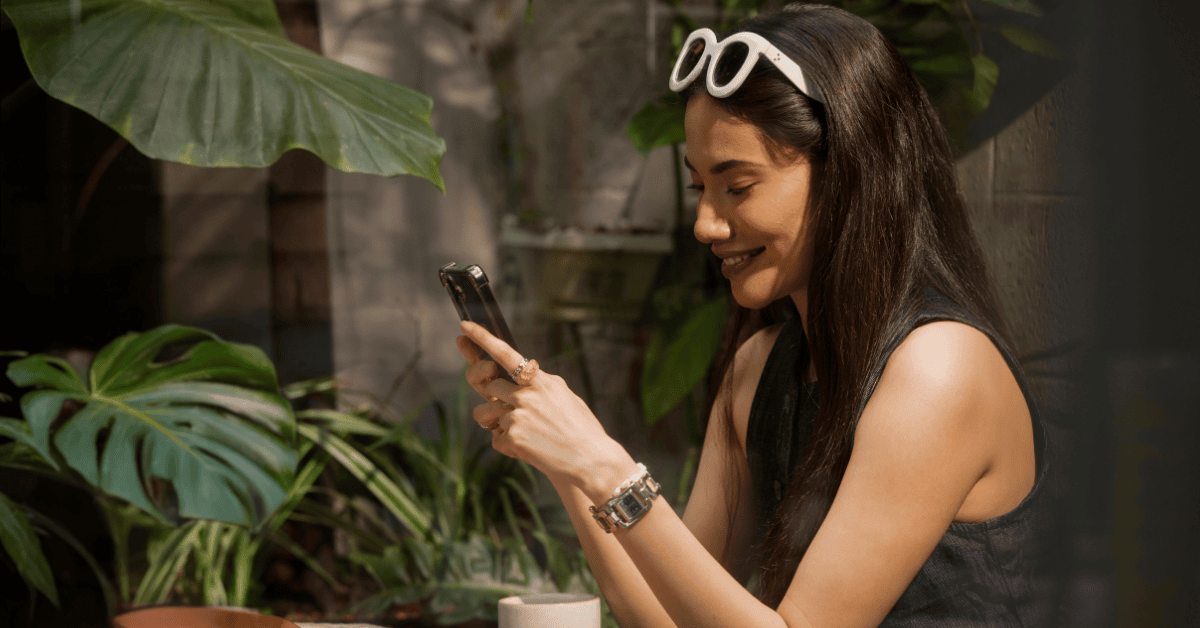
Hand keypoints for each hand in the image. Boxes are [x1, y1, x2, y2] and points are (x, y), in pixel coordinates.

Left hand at [455, 321, 636, 494]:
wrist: (592, 461)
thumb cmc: (582, 429)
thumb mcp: (566, 397)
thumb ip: (543, 385)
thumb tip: (527, 376)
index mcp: (542, 381)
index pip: (506, 354)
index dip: (483, 339)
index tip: (465, 325)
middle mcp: (527, 395)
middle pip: (492, 387)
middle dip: (498, 399)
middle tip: (518, 413)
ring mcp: (519, 416)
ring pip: (488, 413)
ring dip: (497, 422)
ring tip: (524, 433)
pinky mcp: (514, 438)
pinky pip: (496, 438)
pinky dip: (509, 445)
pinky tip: (531, 449)